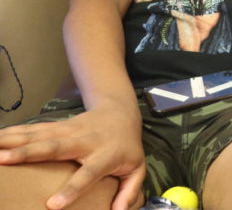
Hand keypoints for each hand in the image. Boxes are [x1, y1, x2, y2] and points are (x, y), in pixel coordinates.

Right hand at [0, 107, 145, 209]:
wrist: (121, 113)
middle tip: (4, 159)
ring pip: (39, 135)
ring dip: (13, 140)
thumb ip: (130, 191)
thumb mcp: (136, 169)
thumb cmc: (127, 147)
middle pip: (55, 147)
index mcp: (105, 155)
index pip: (88, 174)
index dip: (72, 189)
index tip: (52, 205)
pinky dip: (14, 132)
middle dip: (29, 153)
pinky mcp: (58, 125)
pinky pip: (33, 129)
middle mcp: (85, 141)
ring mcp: (69, 130)